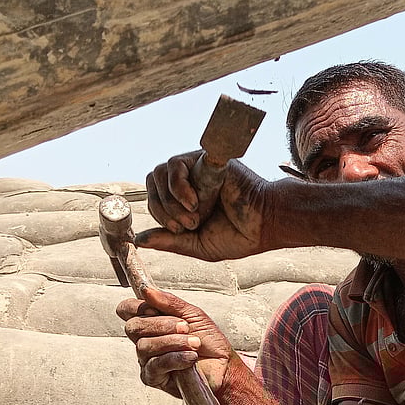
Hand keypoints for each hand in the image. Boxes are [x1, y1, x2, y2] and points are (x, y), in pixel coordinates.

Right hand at [117, 286, 240, 394]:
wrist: (223, 366)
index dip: (137, 307)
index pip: (127, 310)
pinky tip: (190, 357)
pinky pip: (155, 365)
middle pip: (133, 327)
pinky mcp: (153, 377)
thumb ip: (169, 302)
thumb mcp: (192, 314)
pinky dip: (175, 357)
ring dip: (173, 342)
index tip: (156, 309)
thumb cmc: (209, 341)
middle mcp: (145, 339)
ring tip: (194, 343)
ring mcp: (147, 359)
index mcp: (152, 322)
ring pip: (144, 346)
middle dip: (161, 325)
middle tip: (185, 327)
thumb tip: (146, 289)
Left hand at [141, 151, 272, 260]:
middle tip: (187, 225)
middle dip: (163, 210)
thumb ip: (169, 241)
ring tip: (195, 215)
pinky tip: (194, 201)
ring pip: (160, 173)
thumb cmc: (238, 235)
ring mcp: (197, 167)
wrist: (266, 224)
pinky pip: (176, 164)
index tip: (180, 230)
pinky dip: (178, 186)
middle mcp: (189, 179)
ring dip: (171, 201)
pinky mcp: (206, 159)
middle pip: (152, 183)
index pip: (154, 198)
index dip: (160, 215)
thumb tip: (138, 240)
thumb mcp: (197, 245)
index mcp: (184, 198)